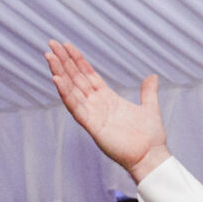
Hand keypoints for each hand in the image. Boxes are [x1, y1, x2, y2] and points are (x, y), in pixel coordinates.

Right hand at [45, 40, 170, 181]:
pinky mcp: (92, 126)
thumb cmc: (150, 137)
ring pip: (72, 90)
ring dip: (60, 73)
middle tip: (51, 43)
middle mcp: (97, 105)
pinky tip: (57, 80)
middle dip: (64, 61)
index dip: (77, 60)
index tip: (66, 45)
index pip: (88, 75)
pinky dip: (66, 94)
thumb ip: (148, 92)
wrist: (152, 157)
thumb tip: (153, 76)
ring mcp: (93, 114)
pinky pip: (76, 107)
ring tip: (49, 57)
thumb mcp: (150, 108)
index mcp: (108, 98)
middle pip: (76, 79)